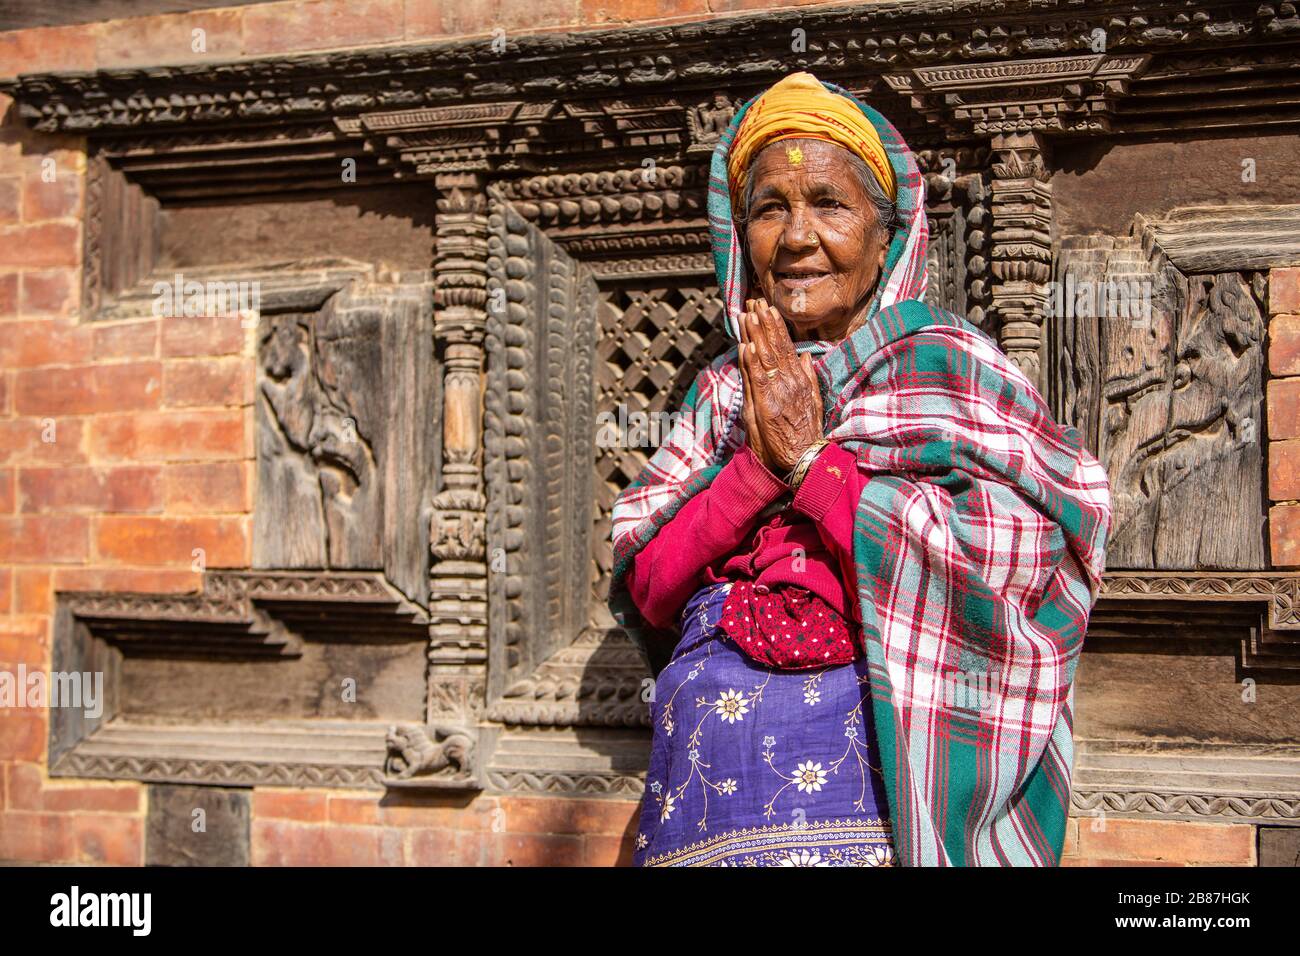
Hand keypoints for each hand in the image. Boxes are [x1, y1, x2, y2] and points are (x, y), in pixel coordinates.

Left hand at [738, 298, 824, 474]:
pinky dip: (752, 362)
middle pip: (775, 347)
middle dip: (764, 323)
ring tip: (748, 315)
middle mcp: (789, 384)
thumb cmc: (805, 435)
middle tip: (755, 302)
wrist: (804, 461)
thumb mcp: (813, 403)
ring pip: (765, 358)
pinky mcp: (766, 407)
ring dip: (756, 335)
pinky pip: (758, 380)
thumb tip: (805, 358)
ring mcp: (778, 394)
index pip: (786, 347)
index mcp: (799, 381)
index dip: (776, 327)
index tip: (768, 308)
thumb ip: (808, 380)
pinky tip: (747, 345)